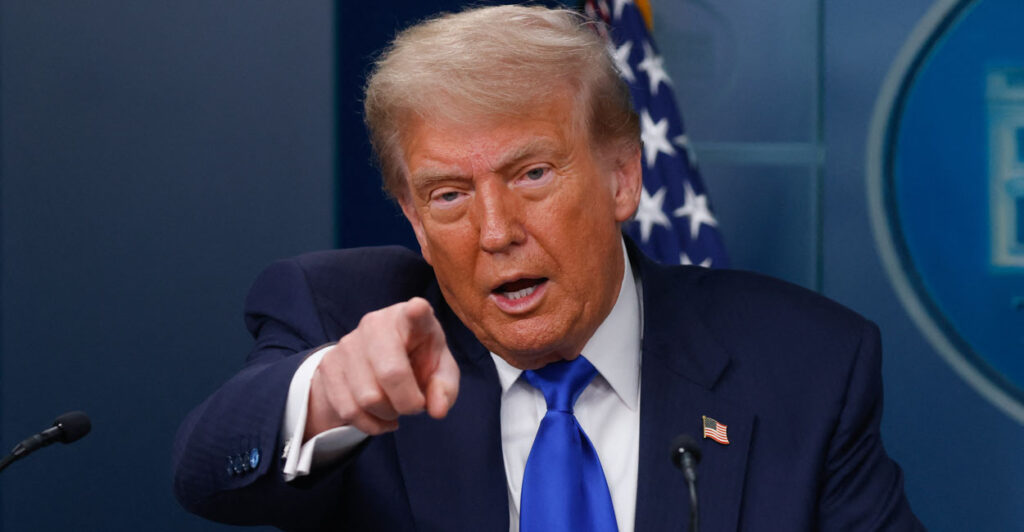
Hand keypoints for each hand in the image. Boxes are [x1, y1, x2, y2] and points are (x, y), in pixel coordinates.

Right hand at [305, 297, 458, 437]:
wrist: (374, 366)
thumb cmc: (417, 363)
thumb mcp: (439, 373)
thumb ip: (444, 389)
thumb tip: (438, 410)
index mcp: (410, 320)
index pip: (415, 313)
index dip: (417, 312)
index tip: (418, 308)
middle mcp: (376, 324)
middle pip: (391, 373)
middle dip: (407, 402)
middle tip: (415, 406)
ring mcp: (348, 343)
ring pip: (368, 398)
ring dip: (387, 414)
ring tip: (394, 407)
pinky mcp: (328, 365)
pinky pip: (348, 410)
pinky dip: (369, 424)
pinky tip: (379, 417)